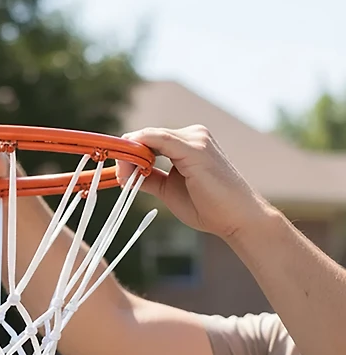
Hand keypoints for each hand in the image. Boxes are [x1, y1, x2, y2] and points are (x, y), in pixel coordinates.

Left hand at [117, 125, 276, 238]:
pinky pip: (157, 140)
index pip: (150, 140)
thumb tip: (126, 173)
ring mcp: (196, 138)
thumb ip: (149, 177)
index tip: (118, 173)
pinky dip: (139, 150)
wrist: (237, 219)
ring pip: (149, 136)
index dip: (129, 154)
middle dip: (127, 154)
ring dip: (130, 155)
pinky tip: (130, 167)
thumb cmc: (208, 207)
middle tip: (117, 176)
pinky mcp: (195, 148)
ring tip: (124, 176)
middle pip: (148, 136)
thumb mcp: (169, 190)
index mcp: (189, 143)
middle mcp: (194, 134)